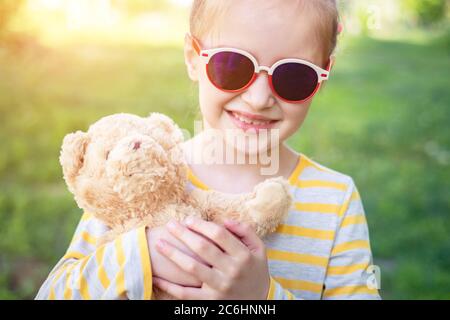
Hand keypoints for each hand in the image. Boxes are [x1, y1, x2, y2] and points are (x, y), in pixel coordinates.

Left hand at [152, 217, 269, 299]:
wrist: (260, 302)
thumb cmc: (255, 270)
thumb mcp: (259, 249)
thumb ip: (245, 231)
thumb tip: (224, 220)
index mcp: (243, 256)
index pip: (218, 234)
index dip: (201, 224)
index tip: (188, 219)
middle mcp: (231, 270)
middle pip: (202, 248)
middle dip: (183, 234)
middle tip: (170, 224)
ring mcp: (220, 287)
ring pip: (192, 268)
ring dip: (173, 254)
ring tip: (159, 244)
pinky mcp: (210, 301)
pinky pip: (186, 294)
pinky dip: (170, 287)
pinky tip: (157, 277)